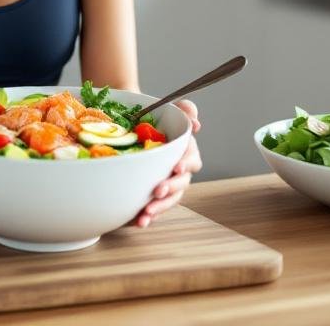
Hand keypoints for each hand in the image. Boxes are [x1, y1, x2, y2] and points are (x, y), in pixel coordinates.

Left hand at [133, 100, 201, 227]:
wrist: (133, 125)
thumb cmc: (156, 118)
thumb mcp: (171, 109)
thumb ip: (186, 111)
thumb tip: (196, 123)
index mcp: (185, 153)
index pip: (192, 161)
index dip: (186, 164)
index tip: (176, 168)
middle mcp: (178, 173)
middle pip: (180, 185)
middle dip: (170, 189)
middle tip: (157, 191)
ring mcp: (166, 186)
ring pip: (168, 201)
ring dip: (159, 209)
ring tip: (146, 214)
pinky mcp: (153, 197)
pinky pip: (153, 210)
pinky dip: (146, 217)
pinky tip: (137, 222)